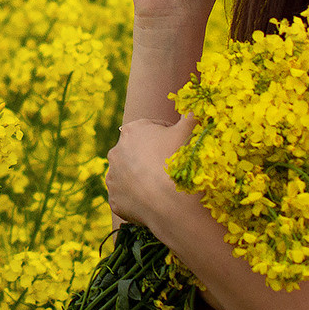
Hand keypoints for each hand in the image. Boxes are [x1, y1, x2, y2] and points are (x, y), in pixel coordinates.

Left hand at [104, 112, 197, 228]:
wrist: (168, 201)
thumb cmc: (178, 161)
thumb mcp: (188, 132)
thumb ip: (190, 117)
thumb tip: (195, 108)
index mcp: (132, 130)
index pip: (152, 129)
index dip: (169, 136)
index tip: (179, 146)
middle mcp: (116, 152)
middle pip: (138, 152)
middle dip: (151, 157)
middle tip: (171, 167)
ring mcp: (113, 177)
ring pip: (129, 175)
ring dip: (142, 177)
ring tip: (162, 186)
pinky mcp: (114, 199)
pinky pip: (128, 196)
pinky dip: (138, 198)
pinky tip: (153, 200)